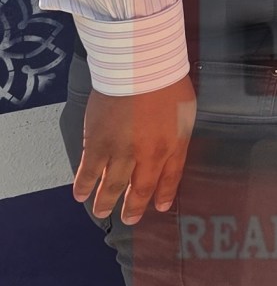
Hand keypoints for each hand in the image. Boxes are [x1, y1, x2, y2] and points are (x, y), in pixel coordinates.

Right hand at [74, 77, 196, 225]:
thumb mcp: (186, 112)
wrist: (139, 65)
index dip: (164, 195)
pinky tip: (80, 194)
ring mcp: (120, 150)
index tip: (160, 207)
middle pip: (139, 188)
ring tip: (101, 212)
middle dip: (133, 207)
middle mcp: (146, 155)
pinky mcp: (96, 141)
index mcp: (172, 147)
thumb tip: (174, 149)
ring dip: (105, 201)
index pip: (170, 179)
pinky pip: (89, 169)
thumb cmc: (166, 82)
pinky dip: (84, 183)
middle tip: (129, 220)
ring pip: (112, 184)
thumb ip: (179, 136)